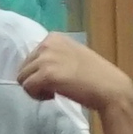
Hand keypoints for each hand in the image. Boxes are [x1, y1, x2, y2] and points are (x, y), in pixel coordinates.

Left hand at [15, 35, 132, 117]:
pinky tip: (54, 96)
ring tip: (54, 92)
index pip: (31, 57)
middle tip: (54, 88)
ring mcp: (46, 58)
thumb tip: (36, 67)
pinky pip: (27, 88)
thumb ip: (54, 56)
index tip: (56, 78)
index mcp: (53, 37)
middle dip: (35, 80)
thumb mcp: (72, 55)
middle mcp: (47, 44)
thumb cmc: (94, 76)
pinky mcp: (46, 75)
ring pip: (23, 78)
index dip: (39, 71)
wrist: (109, 88)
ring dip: (36, 89)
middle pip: (24, 67)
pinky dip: (37, 96)